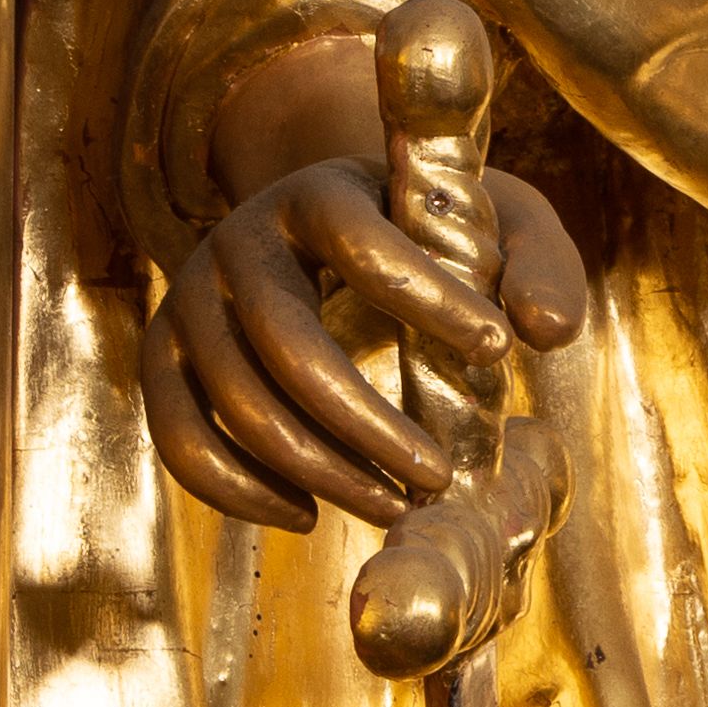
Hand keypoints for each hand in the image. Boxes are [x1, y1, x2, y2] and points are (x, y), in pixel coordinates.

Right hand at [140, 68, 586, 539]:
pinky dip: (241, 492)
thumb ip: (538, 260)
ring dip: (320, 470)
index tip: (499, 348)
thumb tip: (545, 331)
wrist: (313, 228)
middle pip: (290, 344)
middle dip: (369, 425)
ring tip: (394, 506)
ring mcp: (189, 300)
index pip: (362, 242)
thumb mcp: (491, 220)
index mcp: (316, 192)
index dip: (429, 299)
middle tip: (438, 477)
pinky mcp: (162, 358)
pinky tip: (309, 514)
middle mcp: (236, 240)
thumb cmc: (420, 231)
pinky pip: (180, 440)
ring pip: (237, 403)